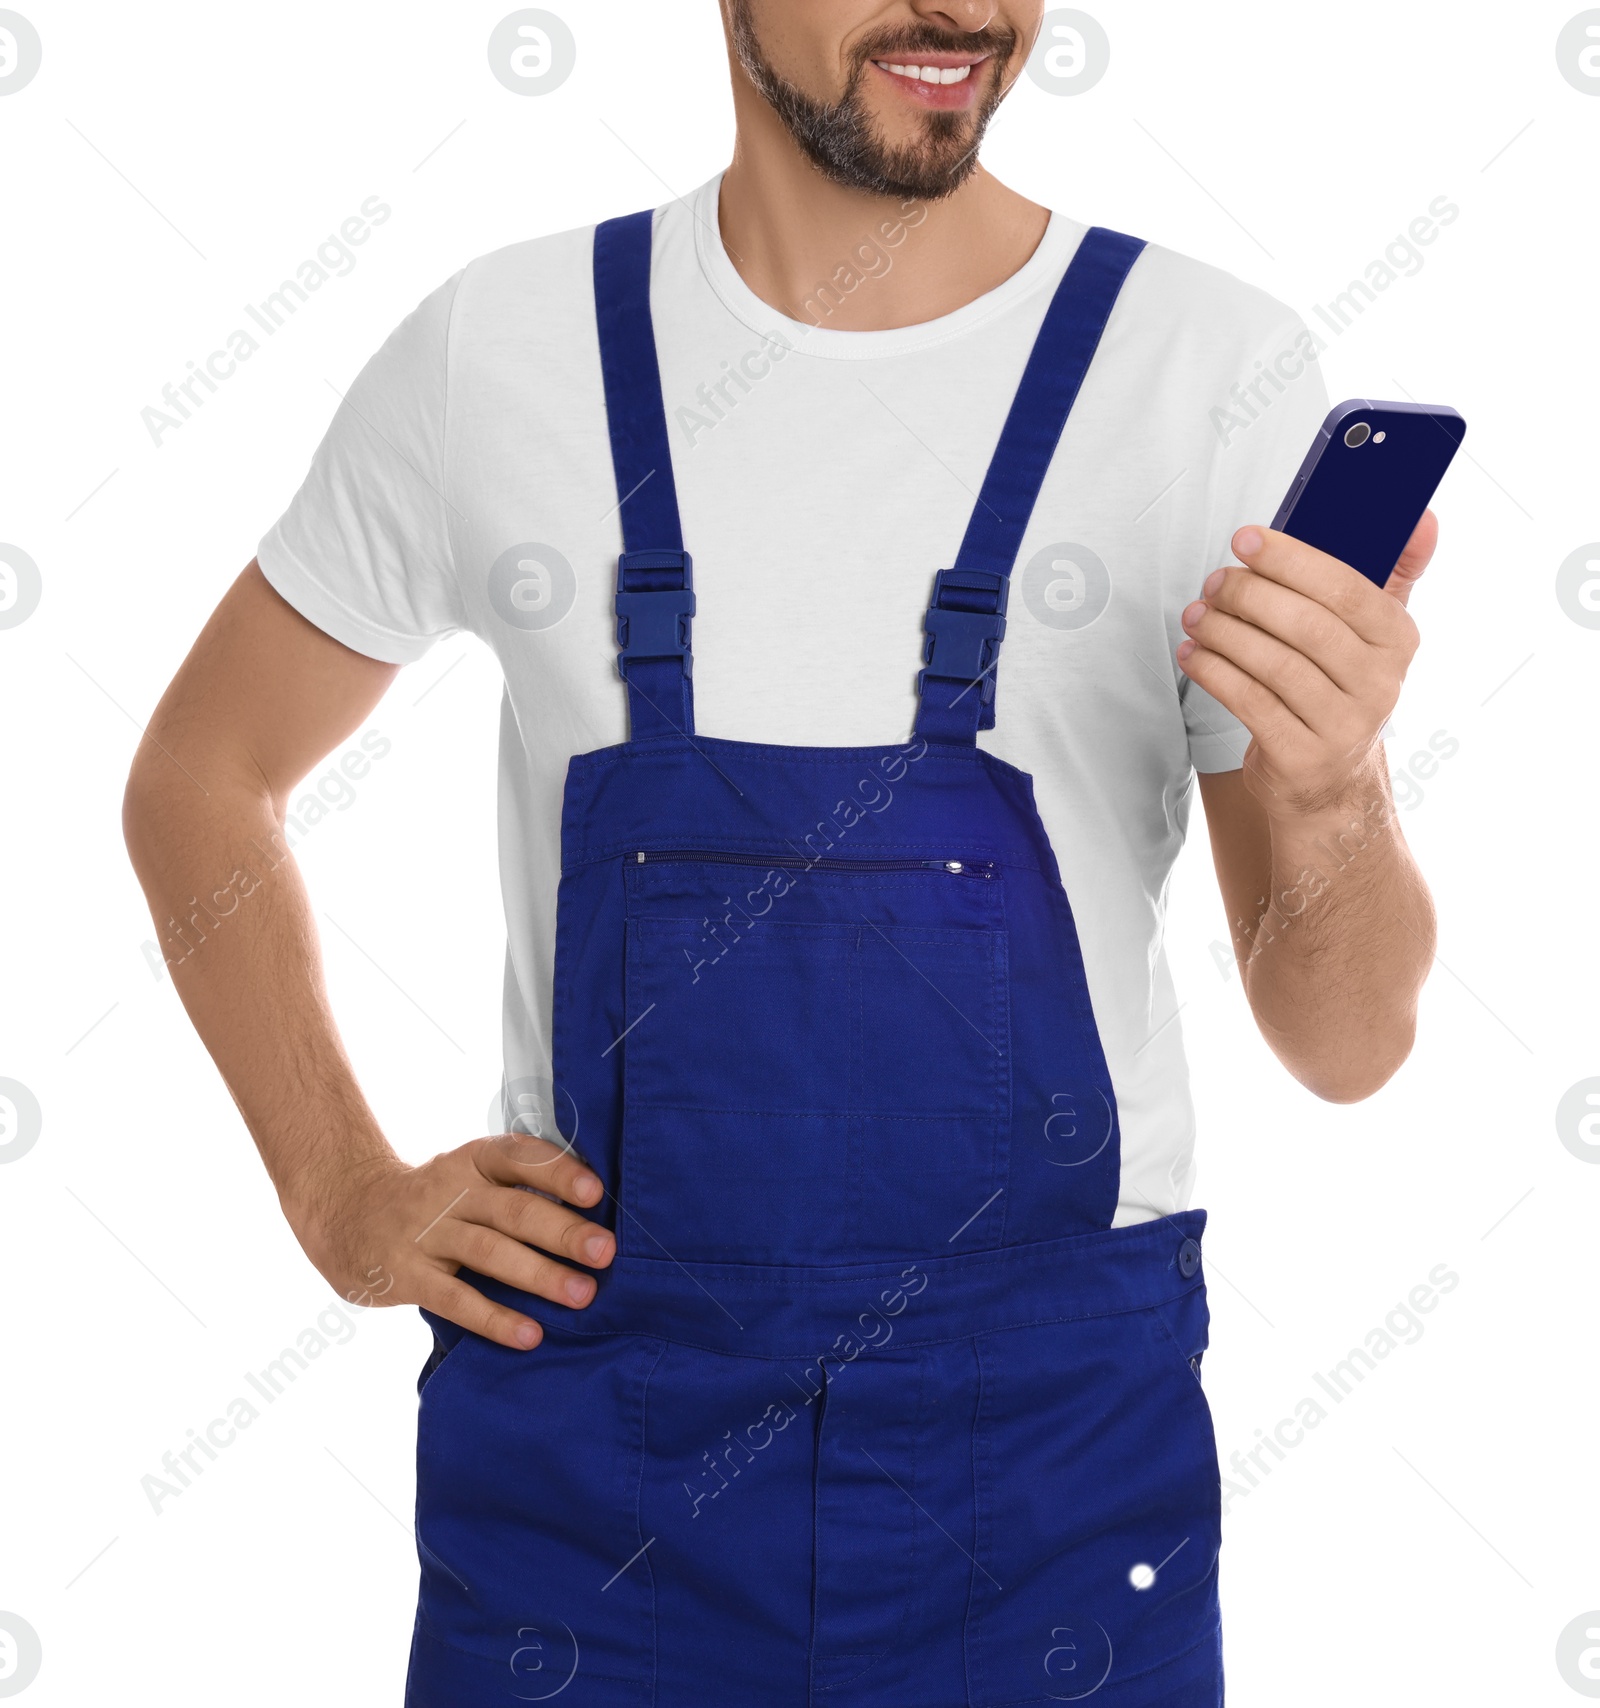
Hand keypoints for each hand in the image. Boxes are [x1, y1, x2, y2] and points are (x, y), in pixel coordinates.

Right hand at [287, 1132, 614, 1349]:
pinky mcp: (407, 1275)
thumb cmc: (432, 1199)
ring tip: (582, 1294)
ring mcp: (426, 1234)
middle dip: (562, 1231)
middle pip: (513, 1210)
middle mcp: (450, 1191)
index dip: (557, 1172)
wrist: (345, 1212)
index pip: (518, 1156)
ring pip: (489, 1253)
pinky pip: (455, 1299)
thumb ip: (515, 1187)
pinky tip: (529, 1334)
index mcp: (472, 1161)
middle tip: (605, 1252)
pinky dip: (494, 1318)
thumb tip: (592, 1214)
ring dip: (539, 1274)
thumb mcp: (466, 1175)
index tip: (595, 1192)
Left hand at [1177, 513, 1436, 819]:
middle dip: (1249, 594)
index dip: (1290, 559)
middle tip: (1214, 582)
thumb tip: (1422, 517)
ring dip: (1224, 633)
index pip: (1345, 588)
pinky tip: (1193, 654)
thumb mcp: (1375, 635)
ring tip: (1196, 616)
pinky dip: (1214, 672)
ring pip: (1274, 664)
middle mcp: (1379, 684)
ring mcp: (1343, 725)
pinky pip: (1249, 702)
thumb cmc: (1338, 688)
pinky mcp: (1301, 757)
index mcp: (1398, 640)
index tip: (1245, 539)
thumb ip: (1395, 573)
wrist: (1329, 780)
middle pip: (1306, 625)